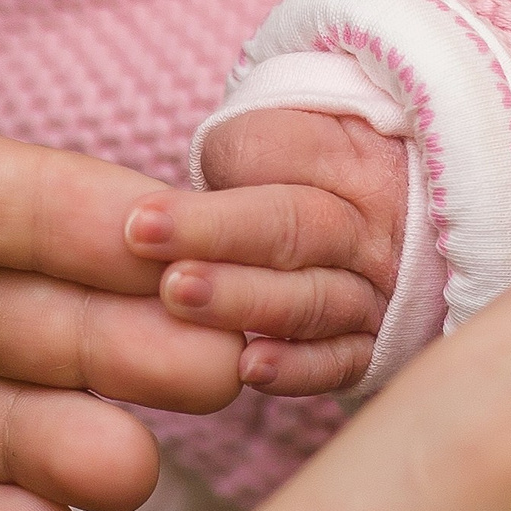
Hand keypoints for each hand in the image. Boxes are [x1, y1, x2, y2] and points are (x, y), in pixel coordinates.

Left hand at [124, 108, 408, 396]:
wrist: (368, 216)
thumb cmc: (294, 175)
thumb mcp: (273, 140)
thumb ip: (241, 160)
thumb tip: (182, 205)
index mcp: (344, 159)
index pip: (278, 166)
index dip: (211, 207)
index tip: (140, 221)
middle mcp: (365, 227)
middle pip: (296, 231)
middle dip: (220, 241)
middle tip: (155, 258)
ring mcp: (371, 291)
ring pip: (314, 299)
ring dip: (246, 303)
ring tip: (180, 300)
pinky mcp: (368, 347)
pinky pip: (340, 361)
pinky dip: (299, 369)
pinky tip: (249, 368)